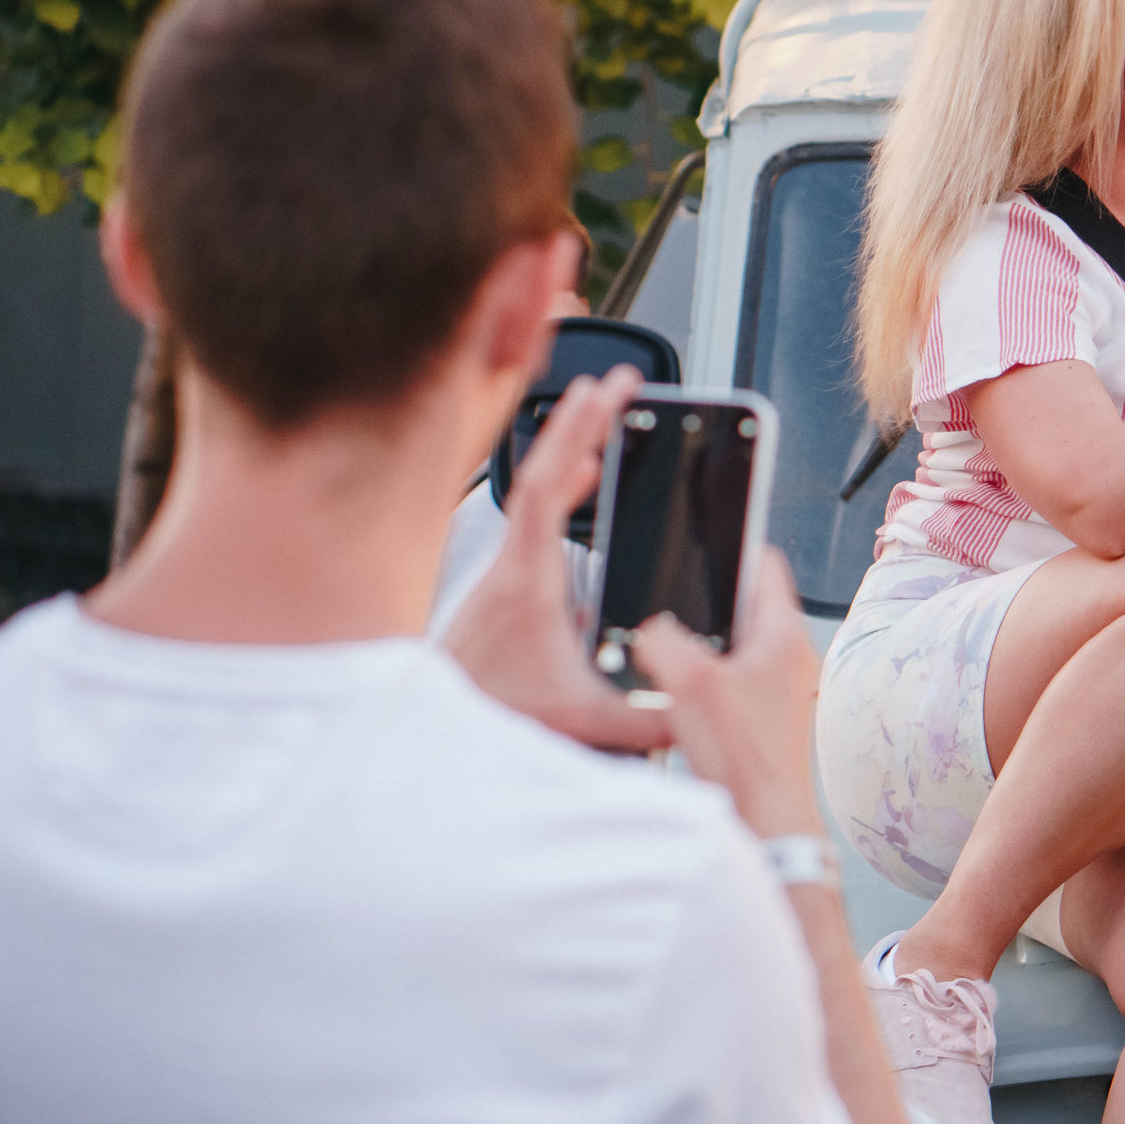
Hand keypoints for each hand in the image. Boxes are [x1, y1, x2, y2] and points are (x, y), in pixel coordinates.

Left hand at [446, 367, 669, 754]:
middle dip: (579, 420)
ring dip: (567, 449)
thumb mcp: (579, 716)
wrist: (427, 738)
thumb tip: (697, 701)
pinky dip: (557, 484)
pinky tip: (578, 480)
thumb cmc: (489, 717)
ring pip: (531, 491)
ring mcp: (501, 570)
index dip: (576, 433)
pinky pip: (530, 515)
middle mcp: (508, 566)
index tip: (605, 394)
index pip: (546, 486)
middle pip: (540, 471)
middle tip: (613, 384)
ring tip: (600, 418)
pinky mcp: (502, 584)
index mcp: (526, 581)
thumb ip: (645, 714)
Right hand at [632, 548, 826, 840]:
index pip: (766, 565)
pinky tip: (678, 700)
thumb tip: (651, 630)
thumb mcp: (688, 682)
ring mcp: (781, 691)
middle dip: (706, 604)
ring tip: (670, 657)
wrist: (765, 822)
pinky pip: (732, 683)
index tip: (703, 541)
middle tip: (672, 606)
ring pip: (736, 647)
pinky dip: (706, 683)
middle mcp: (791, 660)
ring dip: (704, 649)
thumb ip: (663, 639)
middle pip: (747, 607)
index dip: (733, 546)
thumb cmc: (743, 759)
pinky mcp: (766, 719)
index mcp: (784, 636)